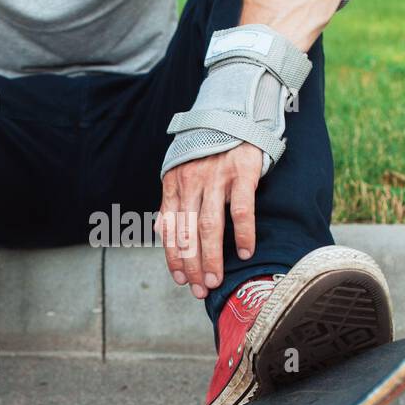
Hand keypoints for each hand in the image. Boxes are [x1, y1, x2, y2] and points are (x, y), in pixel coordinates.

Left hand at [157, 142, 260, 298]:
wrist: (234, 114)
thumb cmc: (208, 150)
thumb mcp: (181, 171)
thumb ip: (172, 201)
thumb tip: (159, 232)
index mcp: (174, 184)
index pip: (169, 228)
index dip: (173, 257)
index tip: (179, 280)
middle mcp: (191, 182)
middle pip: (187, 233)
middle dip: (191, 265)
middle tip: (199, 290)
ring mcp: (216, 178)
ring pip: (209, 226)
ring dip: (211, 257)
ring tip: (215, 280)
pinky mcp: (241, 172)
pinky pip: (241, 210)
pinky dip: (243, 234)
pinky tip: (245, 253)